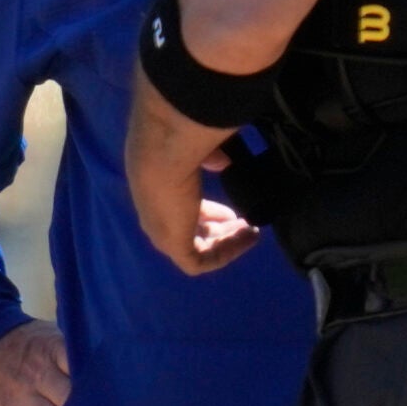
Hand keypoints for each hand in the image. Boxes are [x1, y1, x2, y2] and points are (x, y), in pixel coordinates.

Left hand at [125, 67, 259, 275]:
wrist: (159, 152)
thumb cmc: (173, 143)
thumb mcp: (194, 150)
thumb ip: (208, 158)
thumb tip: (221, 162)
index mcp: (155, 190)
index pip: (181, 209)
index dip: (208, 213)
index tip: (232, 213)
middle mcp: (155, 213)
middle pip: (189, 232)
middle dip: (220, 230)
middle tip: (246, 225)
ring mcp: (162, 233)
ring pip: (196, 248)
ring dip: (226, 242)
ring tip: (251, 233)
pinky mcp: (173, 246)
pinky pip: (201, 261)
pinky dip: (225, 253)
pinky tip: (247, 238)